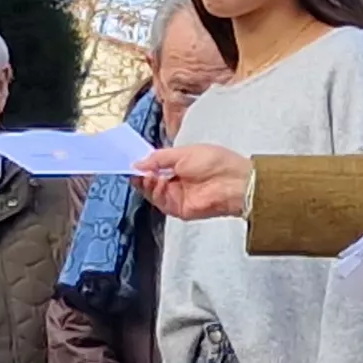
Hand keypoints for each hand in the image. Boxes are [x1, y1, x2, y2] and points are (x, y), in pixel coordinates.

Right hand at [134, 144, 253, 220]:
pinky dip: (155, 193)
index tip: (130, 161)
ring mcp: (177, 197)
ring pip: (153, 193)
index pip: (155, 167)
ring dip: (147, 183)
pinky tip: (155, 182)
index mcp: (178, 166)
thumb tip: (138, 163)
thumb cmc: (214, 162)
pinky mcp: (179, 209)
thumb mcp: (183, 153)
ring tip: (148, 175)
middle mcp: (176, 182)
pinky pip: (160, 203)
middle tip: (135, 169)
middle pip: (151, 181)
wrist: (232, 181)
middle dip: (141, 175)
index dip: (143, 165)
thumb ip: (159, 158)